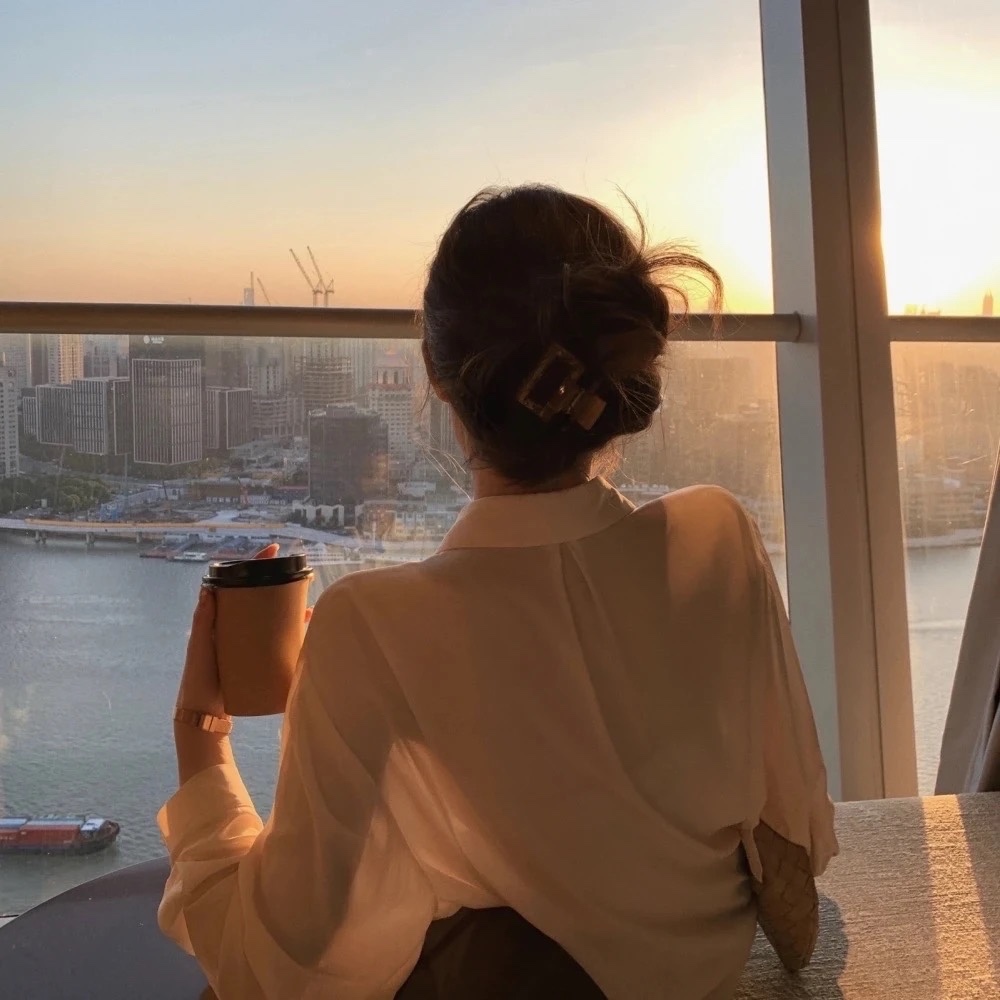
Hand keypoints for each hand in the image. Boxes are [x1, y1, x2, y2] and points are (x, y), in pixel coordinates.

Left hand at [176, 545, 310, 715]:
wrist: (205, 713)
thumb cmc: (199, 677)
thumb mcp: (199, 647)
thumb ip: (203, 621)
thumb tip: (207, 589)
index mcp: (218, 617)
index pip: (237, 581)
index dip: (255, 563)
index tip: (273, 550)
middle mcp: (233, 625)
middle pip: (258, 596)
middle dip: (276, 583)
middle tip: (296, 575)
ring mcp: (246, 640)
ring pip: (269, 615)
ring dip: (287, 606)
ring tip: (305, 602)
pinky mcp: (256, 656)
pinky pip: (276, 637)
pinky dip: (291, 629)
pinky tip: (305, 628)